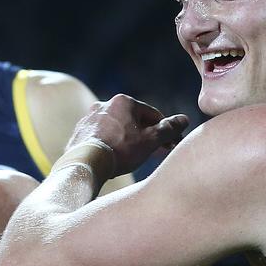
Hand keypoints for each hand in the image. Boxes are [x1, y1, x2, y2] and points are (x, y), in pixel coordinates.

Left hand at [65, 94, 189, 177]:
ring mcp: (90, 117)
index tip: (172, 143)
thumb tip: (184, 119)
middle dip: (147, 135)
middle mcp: (105, 104)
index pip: (153, 115)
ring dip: (130, 138)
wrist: (87, 163)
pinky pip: (103, 135)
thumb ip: (168, 129)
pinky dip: (113, 143)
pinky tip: (118, 156)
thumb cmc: (121, 150)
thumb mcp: (151, 140)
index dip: (166, 130)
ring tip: (138, 155)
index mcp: (124, 102)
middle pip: (134, 120)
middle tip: (159, 151)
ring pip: (118, 128)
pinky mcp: (81, 131)